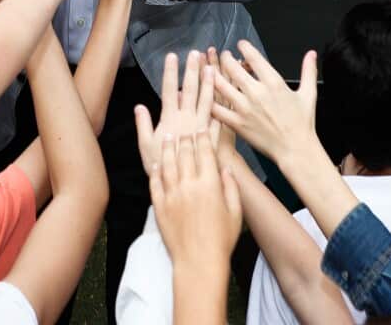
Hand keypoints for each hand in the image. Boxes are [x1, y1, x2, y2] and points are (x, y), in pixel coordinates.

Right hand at [134, 50, 214, 176]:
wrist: (184, 186)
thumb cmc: (161, 167)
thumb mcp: (146, 146)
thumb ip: (143, 125)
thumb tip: (139, 107)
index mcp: (169, 119)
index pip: (168, 90)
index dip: (170, 73)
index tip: (172, 56)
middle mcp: (186, 119)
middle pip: (189, 90)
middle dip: (192, 70)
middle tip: (196, 53)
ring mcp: (201, 126)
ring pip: (207, 100)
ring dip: (209, 82)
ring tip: (212, 66)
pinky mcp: (213, 135)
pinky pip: (220, 116)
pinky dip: (223, 102)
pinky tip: (227, 92)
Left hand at [149, 131, 242, 269]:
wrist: (198, 261)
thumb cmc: (221, 239)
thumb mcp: (235, 213)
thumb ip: (231, 187)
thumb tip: (225, 169)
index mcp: (209, 185)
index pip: (205, 153)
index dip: (202, 138)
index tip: (201, 129)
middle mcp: (189, 186)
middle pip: (184, 154)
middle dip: (184, 139)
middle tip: (184, 130)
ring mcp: (172, 195)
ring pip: (167, 164)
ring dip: (167, 148)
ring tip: (167, 137)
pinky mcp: (159, 206)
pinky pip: (155, 182)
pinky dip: (156, 170)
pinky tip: (156, 163)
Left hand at [211, 43, 319, 167]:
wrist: (296, 149)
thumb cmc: (302, 124)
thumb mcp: (309, 94)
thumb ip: (308, 71)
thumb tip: (311, 54)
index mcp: (274, 83)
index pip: (254, 57)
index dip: (244, 47)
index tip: (240, 44)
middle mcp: (257, 93)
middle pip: (232, 68)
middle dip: (225, 58)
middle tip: (223, 56)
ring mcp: (245, 108)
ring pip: (220, 85)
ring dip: (213, 74)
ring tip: (210, 69)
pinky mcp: (237, 123)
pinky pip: (217, 109)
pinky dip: (209, 100)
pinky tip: (205, 94)